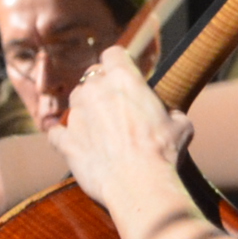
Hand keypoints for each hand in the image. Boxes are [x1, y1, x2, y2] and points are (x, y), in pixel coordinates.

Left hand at [47, 50, 191, 202]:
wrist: (139, 185)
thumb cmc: (163, 152)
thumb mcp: (181, 125)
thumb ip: (170, 111)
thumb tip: (169, 114)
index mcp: (124, 79)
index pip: (114, 53)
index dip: (120, 62)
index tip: (126, 73)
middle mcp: (95, 90)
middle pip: (92, 77)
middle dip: (102, 88)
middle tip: (117, 106)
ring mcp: (76, 115)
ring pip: (75, 101)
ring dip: (86, 110)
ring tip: (102, 130)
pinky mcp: (65, 140)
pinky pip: (56, 132)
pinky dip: (65, 136)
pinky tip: (77, 144)